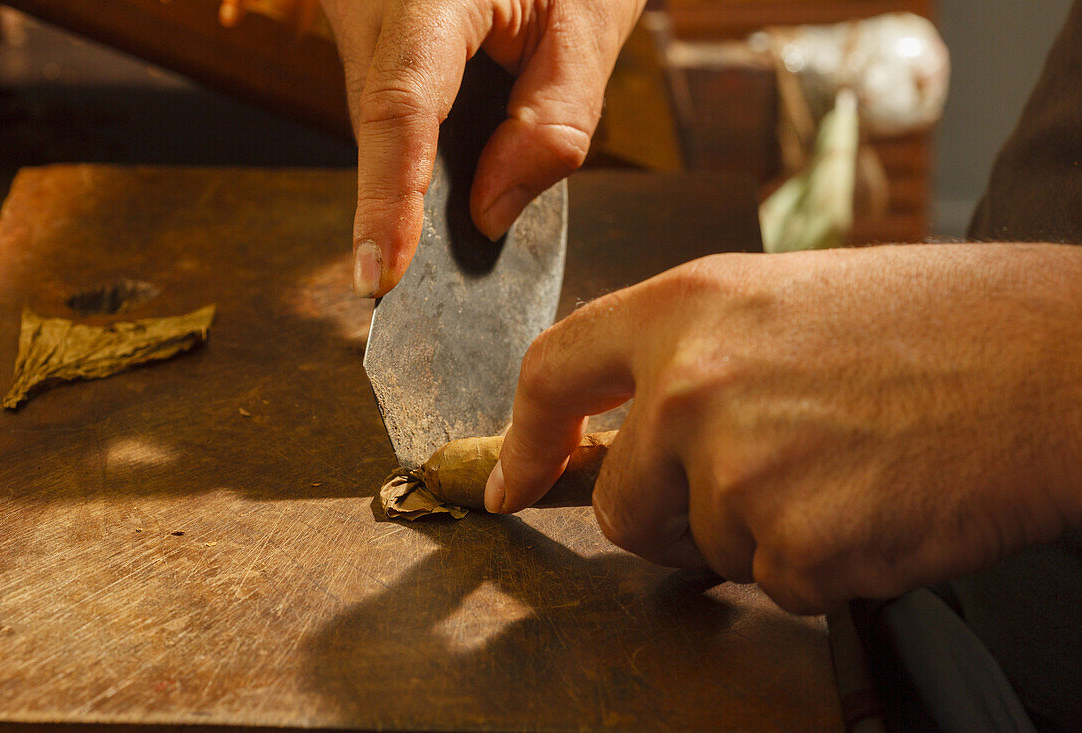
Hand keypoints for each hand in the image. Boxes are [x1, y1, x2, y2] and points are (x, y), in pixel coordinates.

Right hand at [320, 0, 644, 296]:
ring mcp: (365, 24)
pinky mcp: (375, 43)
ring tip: (437, 243)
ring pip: (383, 128)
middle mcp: (377, 8)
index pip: (401, 106)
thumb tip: (491, 215)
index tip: (382, 275)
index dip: (388, 200)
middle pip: (381, 129)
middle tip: (418, 291)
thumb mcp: (589, 21)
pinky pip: (392, 113)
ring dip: (419, 185)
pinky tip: (448, 189)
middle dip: (404, 212)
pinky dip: (422, 159)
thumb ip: (553, 123)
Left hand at [486, 244, 1081, 613]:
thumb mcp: (784, 301)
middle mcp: (693, 383)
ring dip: (761, 537)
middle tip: (759, 487)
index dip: (526, 436)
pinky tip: (874, 506)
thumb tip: (634, 431)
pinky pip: (777, 585)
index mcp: (687, 307)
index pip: (555, 371)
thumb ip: (692, 359)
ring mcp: (738, 465)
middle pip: (619, 504)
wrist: (1050, 363)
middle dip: (672, 517)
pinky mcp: (794, 541)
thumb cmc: (934, 326)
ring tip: (842, 473)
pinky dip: (822, 567)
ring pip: (702, 551)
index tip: (511, 478)